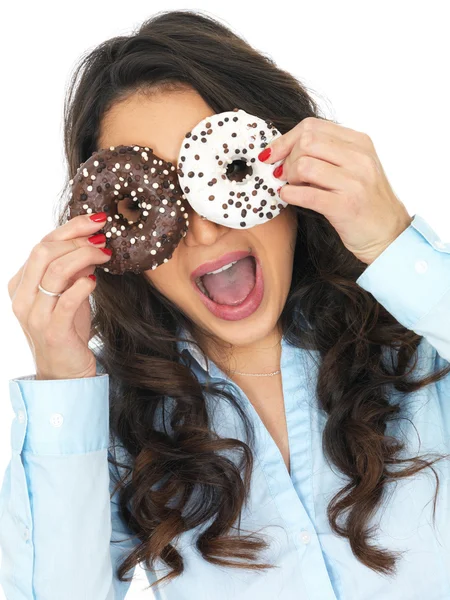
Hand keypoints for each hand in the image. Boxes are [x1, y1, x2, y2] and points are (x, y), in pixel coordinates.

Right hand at [7, 213, 111, 379]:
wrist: (64, 372)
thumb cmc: (67, 329)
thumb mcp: (67, 293)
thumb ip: (72, 269)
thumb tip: (91, 242)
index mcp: (20, 284)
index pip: (41, 244)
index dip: (70, 228)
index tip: (97, 220)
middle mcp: (22, 297)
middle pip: (44, 251)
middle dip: (77, 240)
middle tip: (103, 241)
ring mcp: (35, 316)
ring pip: (55, 272)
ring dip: (85, 257)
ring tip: (106, 257)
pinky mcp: (53, 332)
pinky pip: (66, 301)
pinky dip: (82, 286)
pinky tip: (95, 281)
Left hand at [260, 117, 412, 264]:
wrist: (388, 234)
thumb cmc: (365, 201)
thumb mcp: (354, 167)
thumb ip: (328, 153)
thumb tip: (284, 149)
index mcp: (360, 143)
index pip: (312, 126)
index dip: (285, 140)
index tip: (272, 154)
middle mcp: (359, 158)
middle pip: (306, 142)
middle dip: (286, 158)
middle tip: (284, 175)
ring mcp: (354, 182)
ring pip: (304, 165)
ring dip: (289, 177)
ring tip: (292, 187)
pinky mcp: (345, 206)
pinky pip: (306, 194)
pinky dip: (290, 194)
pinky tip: (288, 197)